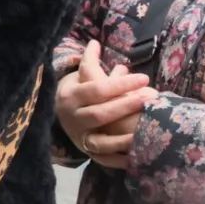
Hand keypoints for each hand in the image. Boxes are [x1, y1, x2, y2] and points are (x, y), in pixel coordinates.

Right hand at [57, 38, 152, 170]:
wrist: (55, 114)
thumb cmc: (77, 92)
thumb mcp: (80, 76)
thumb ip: (90, 62)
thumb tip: (96, 43)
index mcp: (72, 96)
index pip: (98, 90)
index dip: (122, 84)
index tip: (144, 78)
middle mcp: (73, 118)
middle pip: (100, 114)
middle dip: (125, 107)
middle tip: (149, 100)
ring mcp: (79, 137)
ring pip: (100, 141)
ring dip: (121, 140)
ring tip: (142, 134)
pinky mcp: (86, 151)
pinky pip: (102, 159)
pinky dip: (118, 160)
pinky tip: (135, 158)